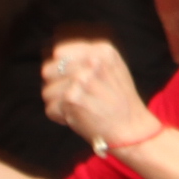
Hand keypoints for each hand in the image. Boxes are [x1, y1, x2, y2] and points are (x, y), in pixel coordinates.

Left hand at [40, 38, 158, 152]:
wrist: (131, 128)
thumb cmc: (119, 100)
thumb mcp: (113, 68)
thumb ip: (87, 57)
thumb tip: (55, 55)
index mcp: (102, 51)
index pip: (59, 53)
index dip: (61, 69)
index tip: (71, 80)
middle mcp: (92, 61)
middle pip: (48, 70)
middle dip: (56, 86)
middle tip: (73, 96)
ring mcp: (82, 79)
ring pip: (47, 91)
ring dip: (58, 103)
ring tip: (78, 107)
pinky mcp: (73, 98)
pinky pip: (50, 108)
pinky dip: (61, 117)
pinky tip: (78, 117)